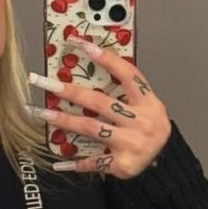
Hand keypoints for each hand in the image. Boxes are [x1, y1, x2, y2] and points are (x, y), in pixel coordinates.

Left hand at [28, 38, 170, 177]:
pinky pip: (94, 160)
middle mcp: (142, 121)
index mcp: (148, 102)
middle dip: (70, 91)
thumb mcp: (145, 105)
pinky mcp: (123, 164)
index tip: (81, 44)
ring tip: (42, 113)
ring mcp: (132, 143)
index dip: (106, 58)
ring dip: (64, 120)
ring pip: (91, 128)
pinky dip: (76, 161)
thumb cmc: (148, 127)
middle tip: (46, 83)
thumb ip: (124, 92)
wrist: (165, 159)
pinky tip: (58, 160)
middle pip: (100, 102)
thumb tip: (88, 70)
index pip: (127, 74)